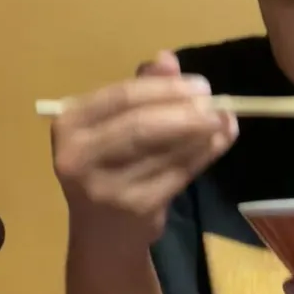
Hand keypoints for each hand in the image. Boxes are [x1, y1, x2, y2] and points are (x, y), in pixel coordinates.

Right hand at [51, 51, 237, 245]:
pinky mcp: (136, 208)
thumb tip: (167, 59)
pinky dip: (205, 154)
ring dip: (202, 131)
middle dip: (185, 110)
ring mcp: (106, 187)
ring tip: (224, 118)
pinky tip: (220, 140)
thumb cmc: (108, 166)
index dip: (165, 88)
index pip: (122, 97)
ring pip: (165, 149)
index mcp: (69, 125)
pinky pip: (179, 173)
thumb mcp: (112, 125)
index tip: (199, 84)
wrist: (102, 234)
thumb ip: (140, 89)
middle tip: (215, 103)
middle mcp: (78, 157)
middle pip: (141, 124)